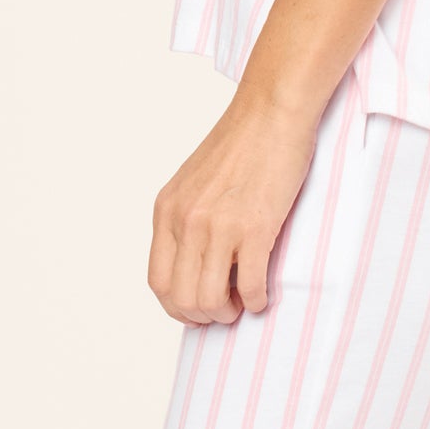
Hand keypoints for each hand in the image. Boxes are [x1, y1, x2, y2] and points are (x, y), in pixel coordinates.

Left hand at [148, 85, 326, 324]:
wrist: (271, 112)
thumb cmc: (242, 144)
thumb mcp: (194, 182)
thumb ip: (187, 220)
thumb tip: (195, 263)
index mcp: (166, 210)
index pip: (158, 281)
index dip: (176, 306)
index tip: (197, 309)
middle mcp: (186, 222)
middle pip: (181, 298)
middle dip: (203, 316)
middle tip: (224, 311)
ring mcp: (218, 226)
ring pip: (210, 299)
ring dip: (228, 312)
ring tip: (242, 304)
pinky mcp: (255, 228)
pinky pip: (248, 285)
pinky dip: (256, 300)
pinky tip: (263, 295)